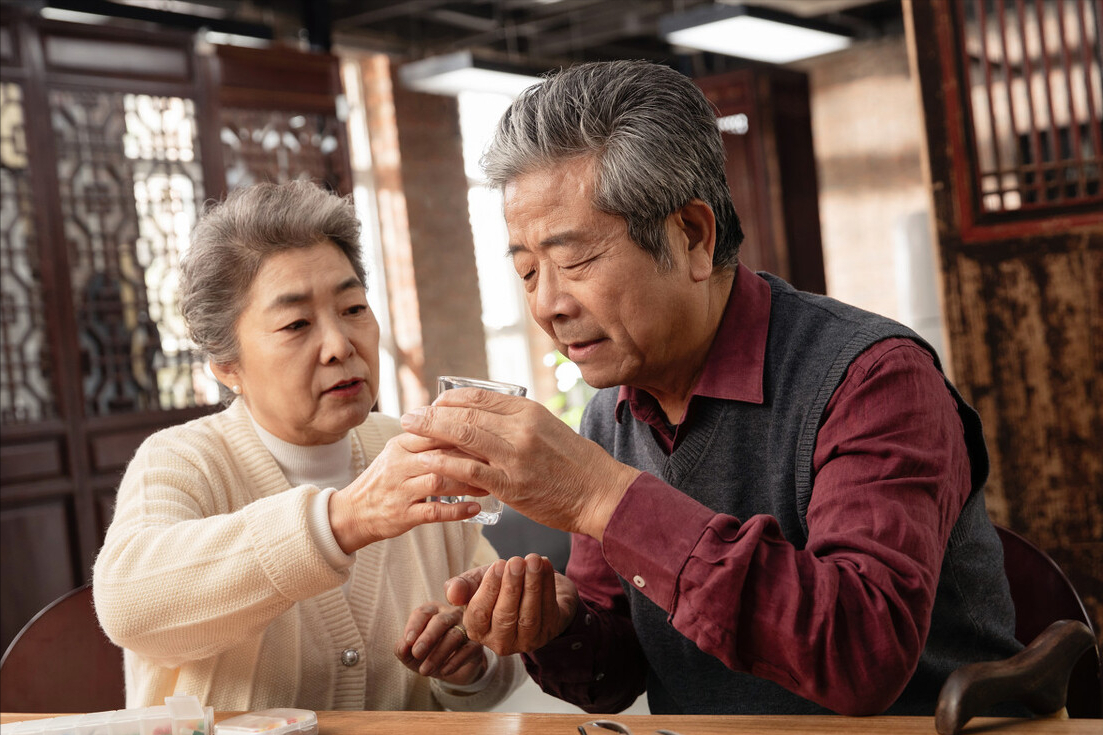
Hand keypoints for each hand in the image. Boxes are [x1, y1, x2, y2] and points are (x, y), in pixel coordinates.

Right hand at [328, 432, 483, 551]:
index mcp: (400, 445)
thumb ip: (425, 439)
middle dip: (471, 456)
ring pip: (439, 481)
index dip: (463, 432)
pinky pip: (434, 512)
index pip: (434, 431)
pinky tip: (475, 509)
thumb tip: (462, 421)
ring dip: (468, 484)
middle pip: (440, 454)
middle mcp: (399, 465)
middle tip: (496, 459)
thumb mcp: (398, 452)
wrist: (353, 512)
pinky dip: (457, 511)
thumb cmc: (385, 479)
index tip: (488, 433)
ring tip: (489, 485)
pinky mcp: (403, 515)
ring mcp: (400, 490)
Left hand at [394, 602, 487, 685]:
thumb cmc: (427, 654)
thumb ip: (402, 649)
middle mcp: (451, 615)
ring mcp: (466, 628)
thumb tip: (403, 646)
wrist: (450, 669)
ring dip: (438, 654)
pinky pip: (467, 650)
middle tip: (417, 653)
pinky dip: (454, 661)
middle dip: (428, 637)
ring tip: (425, 671)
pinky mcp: (476, 644)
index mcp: (433, 612)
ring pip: (454, 636)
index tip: (408, 642)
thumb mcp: (411, 654)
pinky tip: (443, 671)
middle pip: (440, 621)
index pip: (423, 613)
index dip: (414, 626)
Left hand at [401, 390, 640, 538]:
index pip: (479, 397)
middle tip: (408, 416)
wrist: (601, 492)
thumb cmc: (575, 464)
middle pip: (465, 414)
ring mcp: (515, 456)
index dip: (449, 399)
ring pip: (463, 437)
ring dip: (430, 434)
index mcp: (528, 410)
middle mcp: (520, 428)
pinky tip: (427, 464)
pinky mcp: (511, 485)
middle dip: (431, 414)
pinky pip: (470, 471)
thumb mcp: (548, 429)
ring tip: (409, 433)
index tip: (433, 403)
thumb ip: (517, 422)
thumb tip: (486, 419)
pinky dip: (445, 465)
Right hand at [445, 554, 578, 656]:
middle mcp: (500, 642)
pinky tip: (545, 565)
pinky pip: (548, 609)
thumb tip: (452, 594)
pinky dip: (548, 585)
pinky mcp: (549, 633)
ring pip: (529, 615)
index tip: (498, 564)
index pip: (479, 613)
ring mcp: (526, 640)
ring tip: (533, 561)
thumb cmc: (499, 586)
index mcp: (477, 631)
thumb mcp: (478, 582)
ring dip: (532, 585)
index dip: (489, 589)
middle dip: (512, 587)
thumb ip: (462, 586)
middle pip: (505, 616)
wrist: (530, 587)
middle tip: (516, 561)